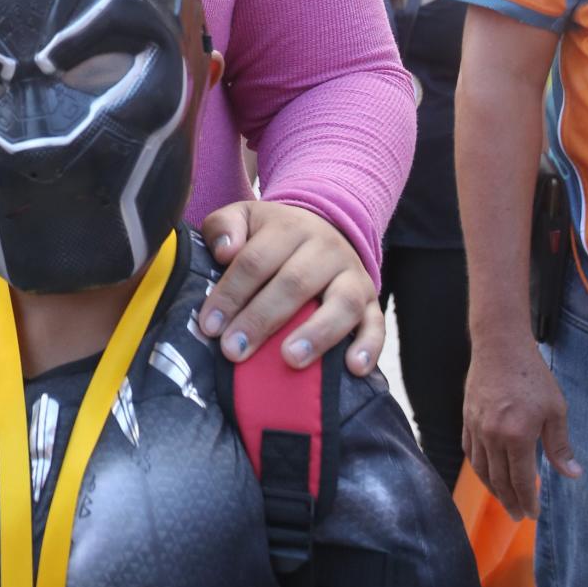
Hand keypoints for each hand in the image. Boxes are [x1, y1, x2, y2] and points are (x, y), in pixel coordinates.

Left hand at [198, 200, 383, 372]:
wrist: (324, 226)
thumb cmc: (273, 234)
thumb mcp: (244, 218)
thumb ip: (224, 227)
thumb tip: (224, 252)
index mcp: (289, 228)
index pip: (255, 261)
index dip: (231, 294)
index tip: (210, 326)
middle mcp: (326, 249)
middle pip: (294, 283)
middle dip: (261, 319)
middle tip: (234, 350)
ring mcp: (353, 276)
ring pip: (341, 303)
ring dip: (316, 334)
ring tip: (290, 360)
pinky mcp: (372, 302)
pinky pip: (377, 324)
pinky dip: (368, 346)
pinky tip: (353, 368)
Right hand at [463, 333, 581, 518]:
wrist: (499, 346)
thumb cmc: (531, 376)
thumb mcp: (555, 410)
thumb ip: (560, 445)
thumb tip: (572, 475)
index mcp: (517, 436)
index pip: (520, 480)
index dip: (527, 501)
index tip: (533, 515)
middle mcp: (492, 436)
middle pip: (499, 479)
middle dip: (510, 501)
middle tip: (518, 516)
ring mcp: (476, 427)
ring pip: (481, 469)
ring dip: (493, 489)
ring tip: (503, 500)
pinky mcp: (466, 418)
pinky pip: (470, 451)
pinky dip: (478, 468)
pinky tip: (486, 474)